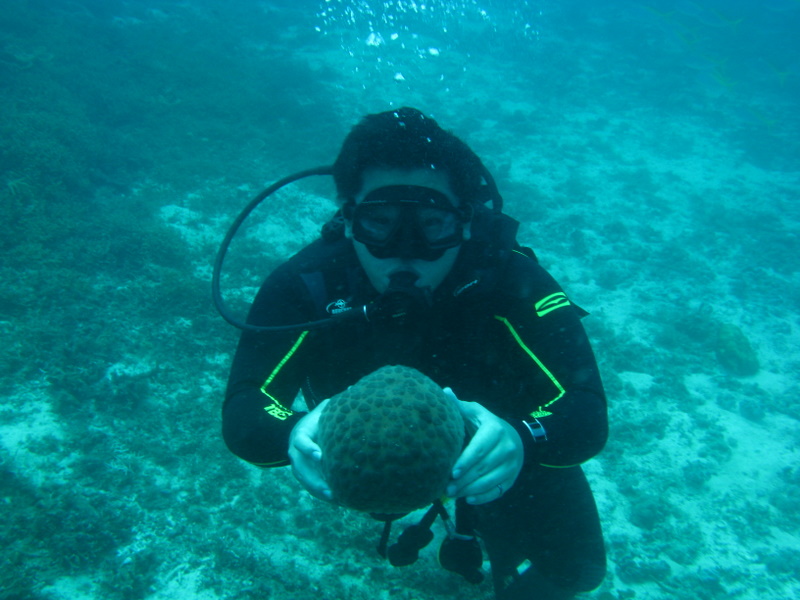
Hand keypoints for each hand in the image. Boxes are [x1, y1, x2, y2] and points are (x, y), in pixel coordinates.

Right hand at [288, 399, 332, 501]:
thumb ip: (334, 405)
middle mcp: (295, 453)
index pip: (302, 443)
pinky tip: (338, 501)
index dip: (309, 449)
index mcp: (300, 435)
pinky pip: (311, 487)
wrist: (299, 432)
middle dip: (316, 480)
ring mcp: (298, 466)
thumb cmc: (317, 421)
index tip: (320, 456)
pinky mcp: (303, 476)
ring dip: (320, 491)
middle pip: (302, 470)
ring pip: (306, 482)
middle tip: (331, 489)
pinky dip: (322, 494)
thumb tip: (353, 390)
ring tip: (336, 498)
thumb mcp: (322, 411)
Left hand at [444, 388, 523, 504]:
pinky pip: (498, 491)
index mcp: (496, 429)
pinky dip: (483, 497)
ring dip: (470, 490)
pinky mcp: (512, 478)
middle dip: (464, 480)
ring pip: (490, 481)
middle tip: (446, 488)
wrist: (515, 437)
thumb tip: (444, 391)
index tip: (452, 472)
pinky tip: (468, 499)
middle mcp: (508, 447)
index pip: (480, 448)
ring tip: (452, 494)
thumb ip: (459, 406)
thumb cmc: (486, 424)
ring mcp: (512, 465)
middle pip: (483, 467)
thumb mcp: (475, 413)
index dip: (466, 461)